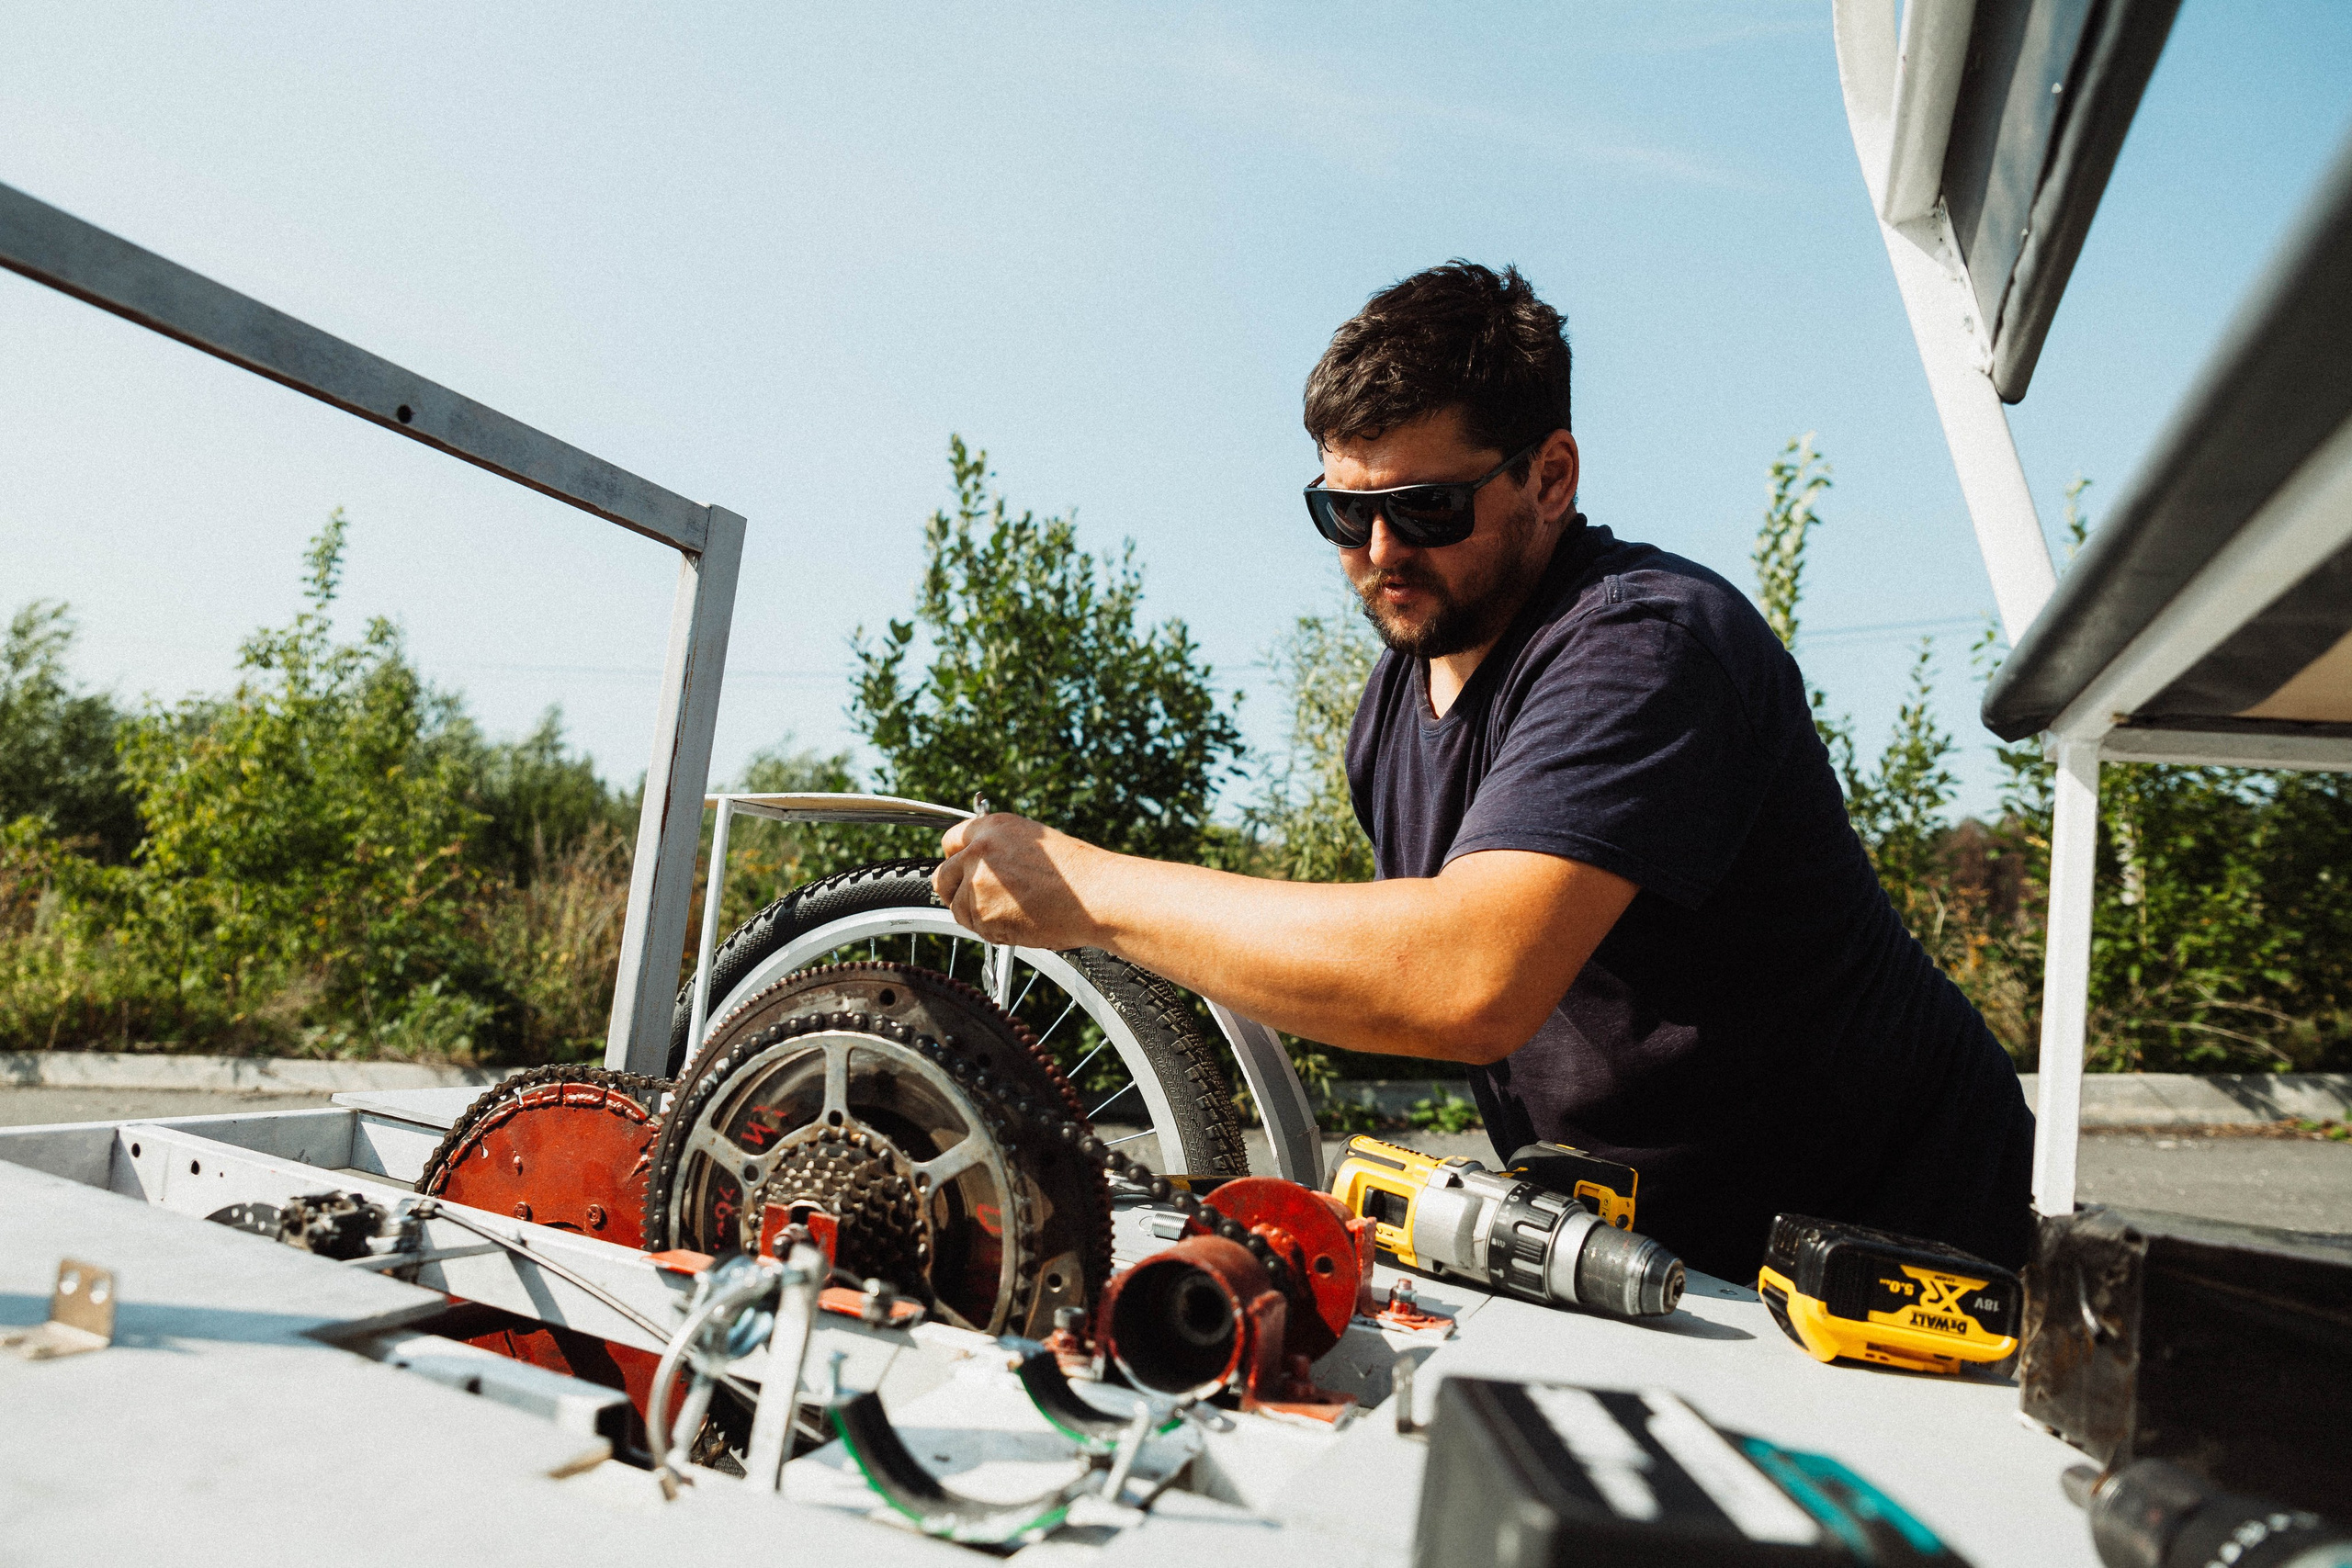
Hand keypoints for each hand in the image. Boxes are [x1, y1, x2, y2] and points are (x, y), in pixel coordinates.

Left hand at [933, 813, 1112, 949]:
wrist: (1095, 895)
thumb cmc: (1075, 874)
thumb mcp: (1033, 843)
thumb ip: (997, 850)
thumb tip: (972, 867)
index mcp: (992, 827)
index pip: (950, 842)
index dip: (957, 861)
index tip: (962, 873)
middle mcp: (978, 851)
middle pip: (942, 878)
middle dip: (955, 893)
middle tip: (976, 903)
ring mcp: (977, 883)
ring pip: (958, 909)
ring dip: (979, 916)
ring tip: (1015, 913)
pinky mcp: (982, 913)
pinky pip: (977, 929)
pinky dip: (994, 932)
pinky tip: (1022, 922)